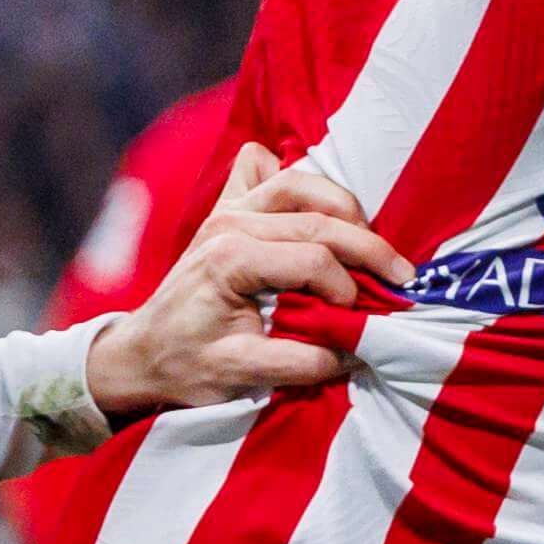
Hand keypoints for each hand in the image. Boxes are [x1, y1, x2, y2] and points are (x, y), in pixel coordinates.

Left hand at [85, 151, 404, 417]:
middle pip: (316, 214)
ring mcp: (225, 210)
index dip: (348, 286)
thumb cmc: (184, 366)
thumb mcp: (237, 375)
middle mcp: (228, 223)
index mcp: (230, 259)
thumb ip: (297, 362)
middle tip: (403, 276)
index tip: (364, 318)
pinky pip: (259, 168)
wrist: (140, 354)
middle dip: (367, 244)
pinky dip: (290, 177)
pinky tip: (312, 208)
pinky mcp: (224, 209)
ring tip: (370, 241)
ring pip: (298, 180)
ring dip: (340, 205)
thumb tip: (353, 354)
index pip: (312, 257)